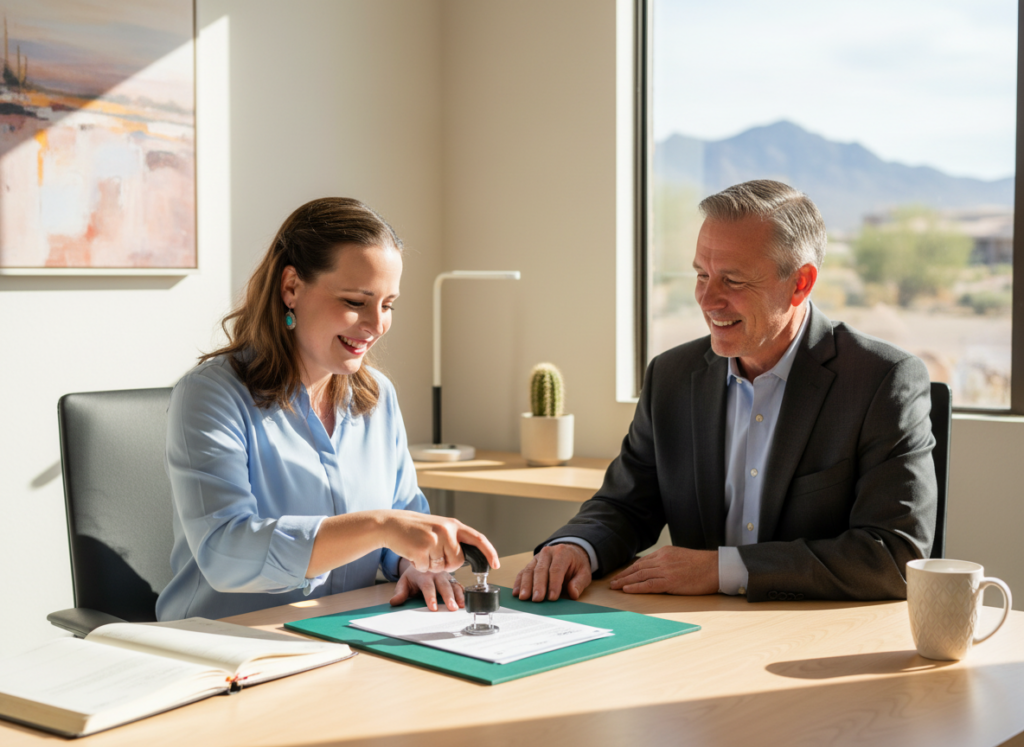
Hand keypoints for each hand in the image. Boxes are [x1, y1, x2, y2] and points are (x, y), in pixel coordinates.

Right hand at [382, 510, 498, 573]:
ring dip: (430, 565)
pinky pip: (426, 569)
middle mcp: (446, 531)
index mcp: (453, 524)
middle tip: (433, 553)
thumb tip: (467, 558)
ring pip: (441, 568)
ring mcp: (433, 540)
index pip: (478, 539)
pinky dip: (419, 565)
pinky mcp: (421, 550)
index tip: (496, 565)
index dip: (489, 553)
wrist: (391, 524)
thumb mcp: (439, 527)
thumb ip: (454, 539)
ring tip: (421, 549)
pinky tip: (413, 552)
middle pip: (457, 562)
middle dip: (446, 564)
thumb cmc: (416, 528)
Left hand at [390, 561, 464, 610]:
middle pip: (444, 586)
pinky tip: (466, 601)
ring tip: (461, 605)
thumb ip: (400, 592)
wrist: (422, 560)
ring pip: (454, 585)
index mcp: (424, 575)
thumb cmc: (413, 574)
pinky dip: (463, 593)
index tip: (433, 608)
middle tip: (452, 608)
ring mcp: (446, 576)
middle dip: (448, 597)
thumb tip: (394, 602)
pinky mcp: (452, 579)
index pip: (427, 587)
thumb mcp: (404, 582)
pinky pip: (459, 585)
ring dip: (458, 596)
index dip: (431, 597)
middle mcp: (437, 574)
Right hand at [513, 544, 591, 601]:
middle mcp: (547, 553)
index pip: (556, 569)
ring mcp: (537, 558)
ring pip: (529, 571)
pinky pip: (523, 573)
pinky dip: (519, 583)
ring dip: (526, 585)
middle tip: (537, 599)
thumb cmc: (576, 565)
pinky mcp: (530, 564)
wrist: (569, 553)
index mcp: (562, 553)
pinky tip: (517, 592)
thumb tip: (573, 593)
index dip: (554, 584)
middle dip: (538, 586)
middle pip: (541, 570)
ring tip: (524, 598)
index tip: (552, 597)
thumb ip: (579, 583)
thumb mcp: (584, 572)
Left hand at [609, 546, 718, 595]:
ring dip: (625, 581)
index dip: (630, 569)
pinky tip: (627, 589)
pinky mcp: (670, 581)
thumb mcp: (681, 557)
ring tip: (615, 587)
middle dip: (623, 575)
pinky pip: (649, 585)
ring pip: (640, 576)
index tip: (621, 575)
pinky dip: (636, 587)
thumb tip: (657, 570)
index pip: (642, 562)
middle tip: (612, 582)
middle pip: (637, 568)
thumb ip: (668, 562)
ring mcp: (665, 570)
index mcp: (665, 553)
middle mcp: (662, 559)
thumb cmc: (702, 565)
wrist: (716, 568)